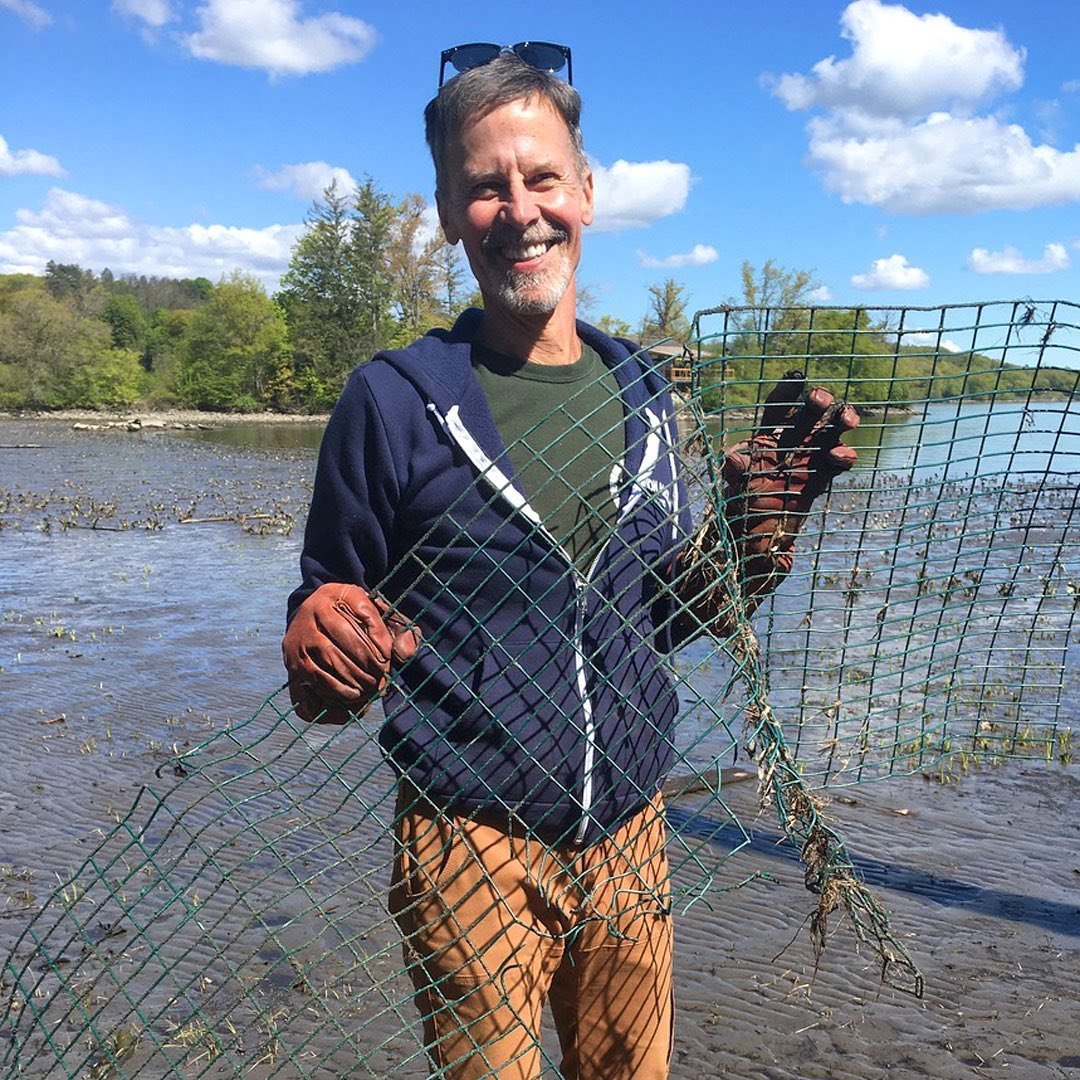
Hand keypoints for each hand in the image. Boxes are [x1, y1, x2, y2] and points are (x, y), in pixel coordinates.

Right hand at [282, 583, 419, 723]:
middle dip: (366, 662)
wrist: (315, 620)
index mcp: (334, 594)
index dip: (378, 635)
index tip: (388, 655)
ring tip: (370, 688)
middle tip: (382, 676)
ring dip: (352, 679)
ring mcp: (298, 637)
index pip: (362, 611)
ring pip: (327, 661)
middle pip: (343, 639)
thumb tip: (405, 653)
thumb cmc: (353, 618)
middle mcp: (311, 611)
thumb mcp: (376, 614)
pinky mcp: (293, 661)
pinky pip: (315, 679)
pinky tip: (353, 695)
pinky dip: (336, 690)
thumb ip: (399, 629)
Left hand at [723, 369, 857, 604]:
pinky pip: (835, 465)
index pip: (775, 410)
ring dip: (839, 425)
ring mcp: (802, 467)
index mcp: (759, 445)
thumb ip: (733, 475)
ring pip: (827, 436)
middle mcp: (783, 451)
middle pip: (806, 418)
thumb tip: (733, 456)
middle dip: (817, 404)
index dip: (786, 393)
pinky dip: (843, 457)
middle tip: (822, 401)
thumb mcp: (729, 496)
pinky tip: (843, 457)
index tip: (798, 379)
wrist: (748, 558)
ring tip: (848, 419)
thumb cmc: (732, 524)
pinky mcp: (816, 486)